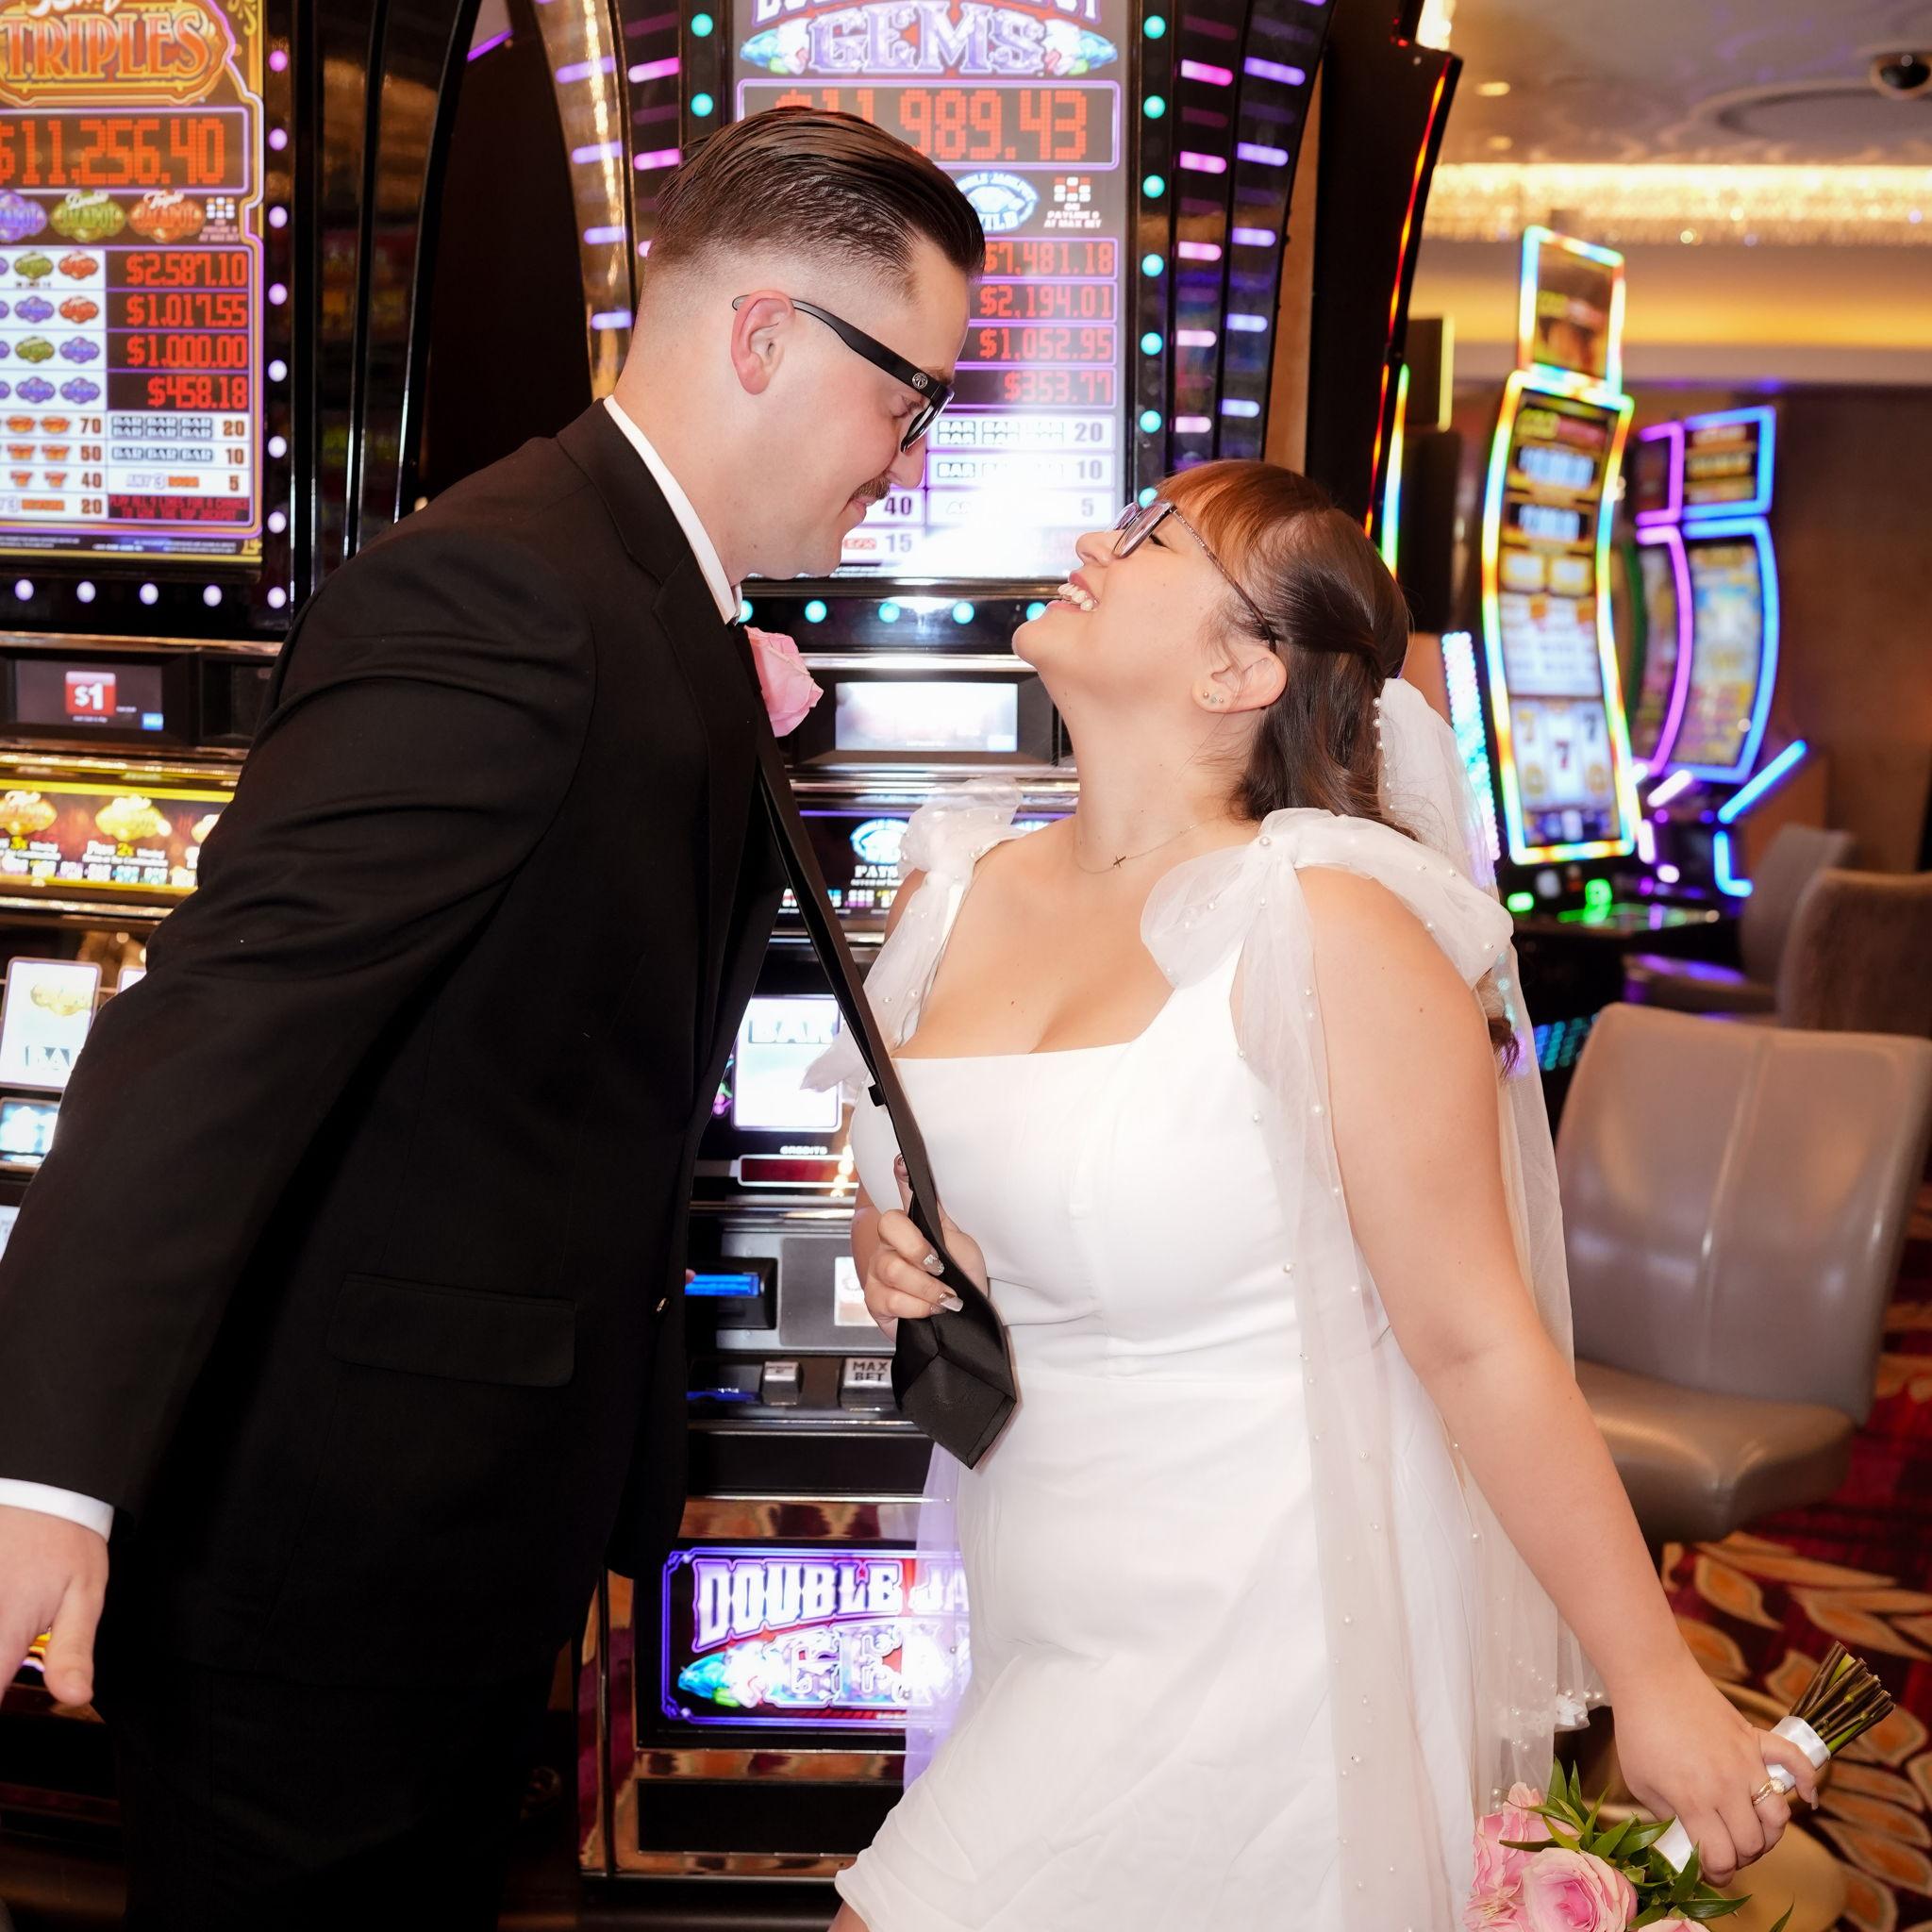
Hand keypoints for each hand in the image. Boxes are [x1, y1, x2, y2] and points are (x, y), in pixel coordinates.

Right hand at [0, 1503, 107, 1707]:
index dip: (2, 1700)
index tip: (10, 1695)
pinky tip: (7, 1614)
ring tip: (15, 1628)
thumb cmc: (65, 1538)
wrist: (41, 1489)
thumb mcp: (85, 1595)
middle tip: (14, 1660)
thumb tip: (76, 1696)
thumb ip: (74, 1652)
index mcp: (4, 1633)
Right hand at [860, 1157, 988, 1339]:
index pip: (904, 1194)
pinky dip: (917, 1307)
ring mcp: (879, 1272)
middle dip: (918, 1250)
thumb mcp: (961, 1247)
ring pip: (893, 1269)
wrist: (962, 1323)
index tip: (902, 1162)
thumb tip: (918, 1182)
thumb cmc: (962, 1283)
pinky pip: (890, 1299)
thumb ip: (938, 1218)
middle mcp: (891, 1244)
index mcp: (915, 1227)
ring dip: (926, 1287)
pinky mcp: (875, 1301)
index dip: (901, 1178)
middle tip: (939, 1268)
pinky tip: (930, 1311)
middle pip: (889, 1227)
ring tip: (944, 1297)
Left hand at [1613, 1656, 1820, 1886]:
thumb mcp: (1639, 1783)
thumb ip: (1667, 1817)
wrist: (1651, 1677)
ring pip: (1778, 1817)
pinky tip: (1806, 1798)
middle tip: (1724, 1847)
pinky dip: (1808, 1781)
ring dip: (1768, 1832)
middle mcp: (1727, 1786)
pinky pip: (1796, 1762)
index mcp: (1694, 1800)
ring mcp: (1746, 1762)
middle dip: (1741, 1856)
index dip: (1717, 1874)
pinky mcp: (1756, 1739)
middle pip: (1753, 1844)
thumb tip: (1688, 1838)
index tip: (1710, 1871)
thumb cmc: (1638, 1729)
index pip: (1722, 1858)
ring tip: (1748, 1828)